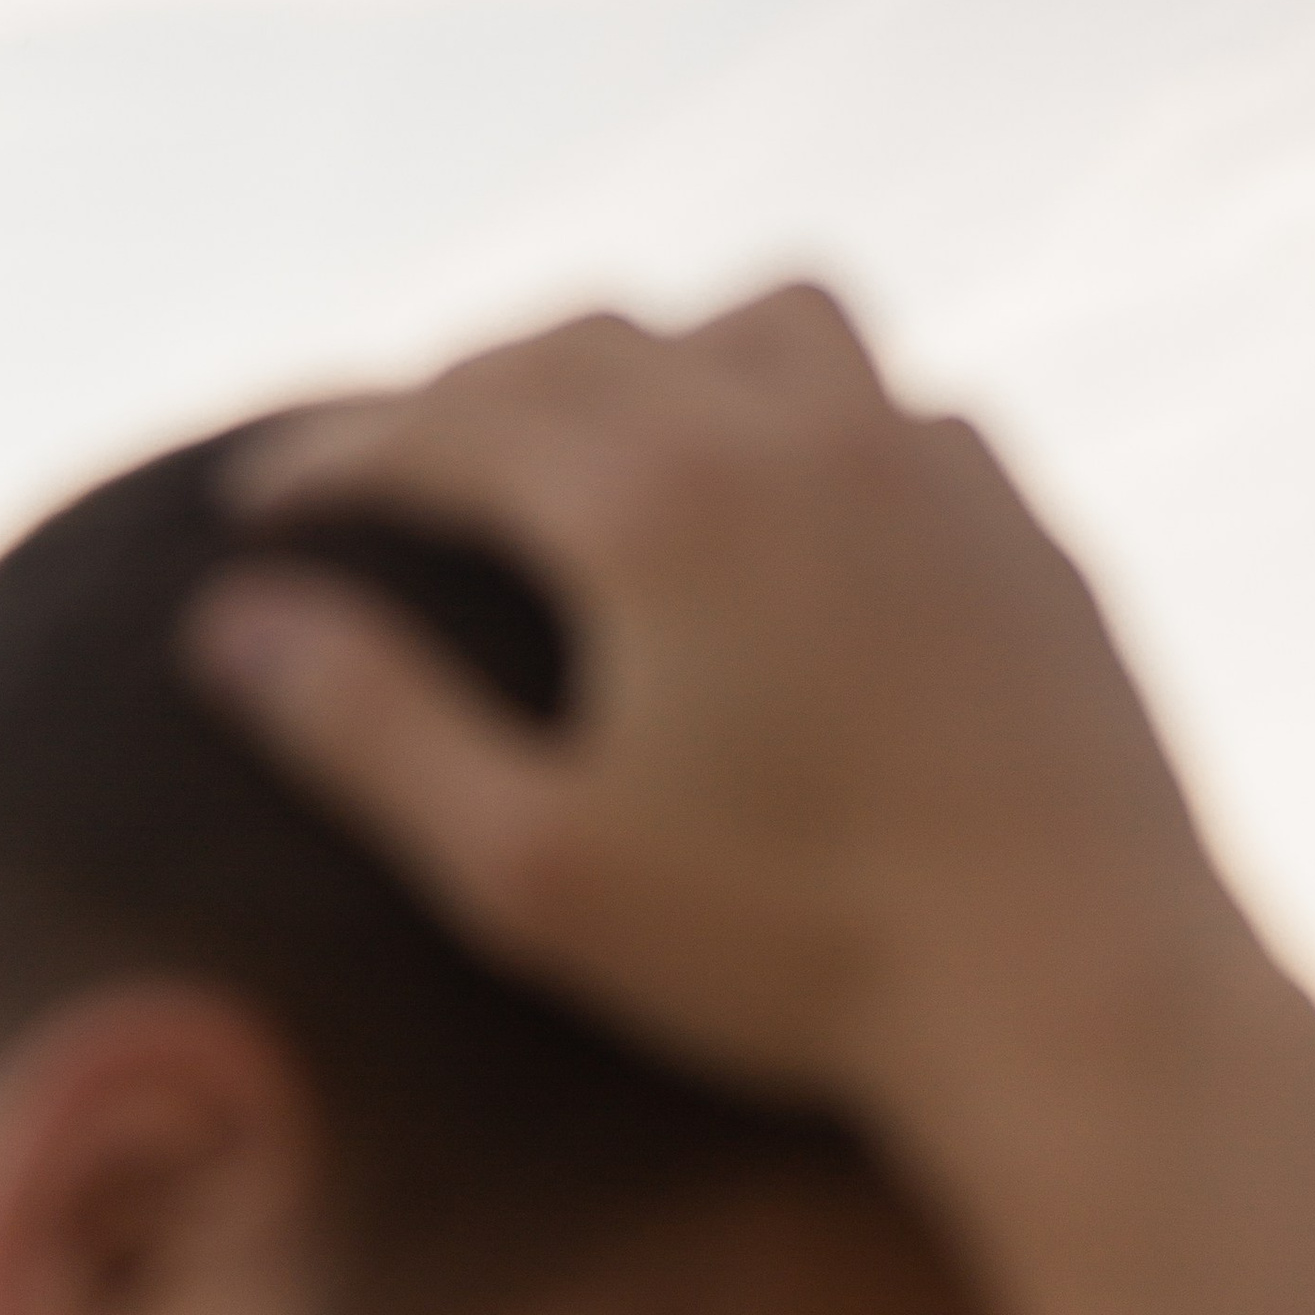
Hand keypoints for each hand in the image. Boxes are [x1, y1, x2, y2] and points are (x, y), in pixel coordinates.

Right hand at [187, 288, 1243, 1131]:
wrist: (1080, 994)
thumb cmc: (798, 959)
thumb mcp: (539, 873)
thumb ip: (372, 733)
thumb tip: (234, 623)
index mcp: (657, 499)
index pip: (445, 424)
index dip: (332, 458)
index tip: (258, 507)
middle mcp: (798, 430)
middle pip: (586, 343)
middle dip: (464, 390)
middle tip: (391, 463)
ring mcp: (933, 462)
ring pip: (758, 320)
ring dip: (647, 354)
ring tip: (589, 430)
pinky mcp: (1025, 524)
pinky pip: (887, 400)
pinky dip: (794, 411)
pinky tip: (780, 497)